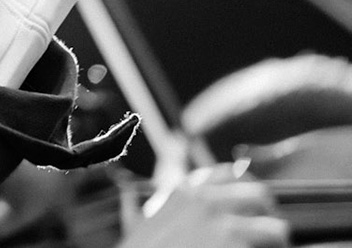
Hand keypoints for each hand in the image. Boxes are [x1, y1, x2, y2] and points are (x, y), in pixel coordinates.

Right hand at [121, 173, 288, 247]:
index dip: (247, 188)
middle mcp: (207, 202)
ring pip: (276, 229)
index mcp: (184, 192)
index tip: (253, 206)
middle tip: (268, 237)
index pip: (230, 173)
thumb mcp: (138, 223)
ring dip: (277, 244)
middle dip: (268, 215)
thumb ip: (147, 207)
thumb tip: (137, 195)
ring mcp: (225, 226)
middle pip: (260, 195)